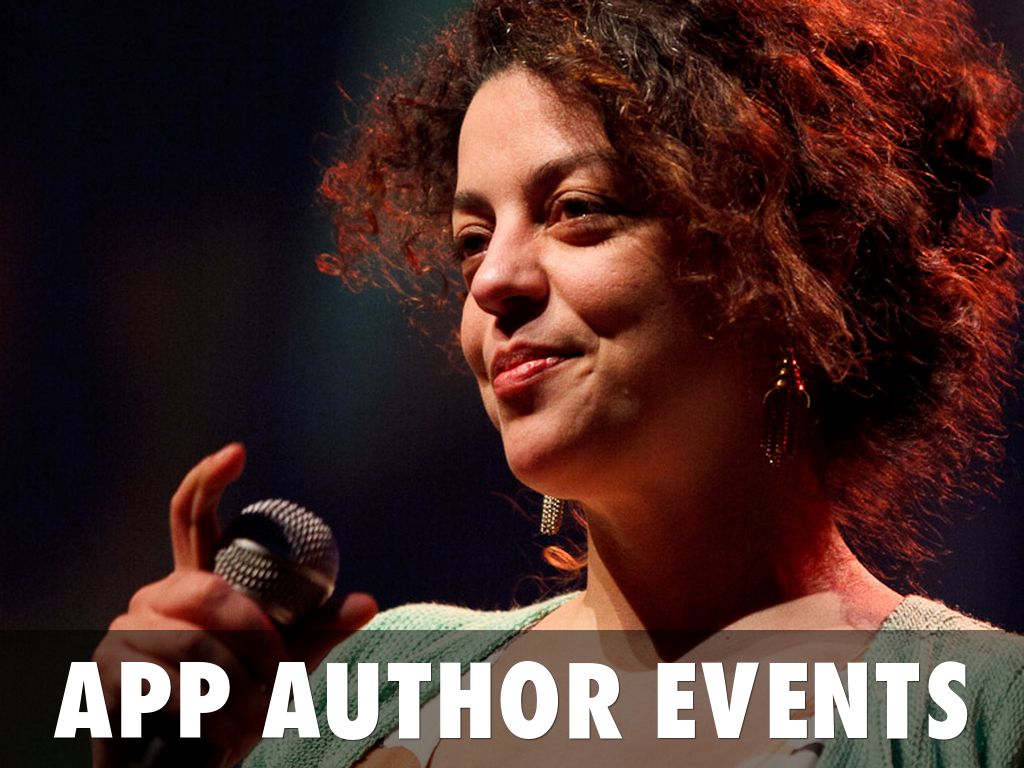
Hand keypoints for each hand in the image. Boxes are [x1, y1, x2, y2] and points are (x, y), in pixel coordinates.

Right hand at [92, 444, 377, 766]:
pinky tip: (214, 728)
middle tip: (270, 673)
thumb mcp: (287, 663)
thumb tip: (367, 602)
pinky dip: (204, 711)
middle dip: (253, 637)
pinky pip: (166, 682)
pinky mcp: (106, 672)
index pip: (193, 516)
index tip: (238, 453)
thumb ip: (319, 629)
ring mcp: (125, 631)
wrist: (192, 762)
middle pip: (209, 590)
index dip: (210, 478)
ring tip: (245, 713)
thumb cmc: (236, 705)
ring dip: (234, 686)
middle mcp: (156, 596)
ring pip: (194, 642)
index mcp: (197, 583)